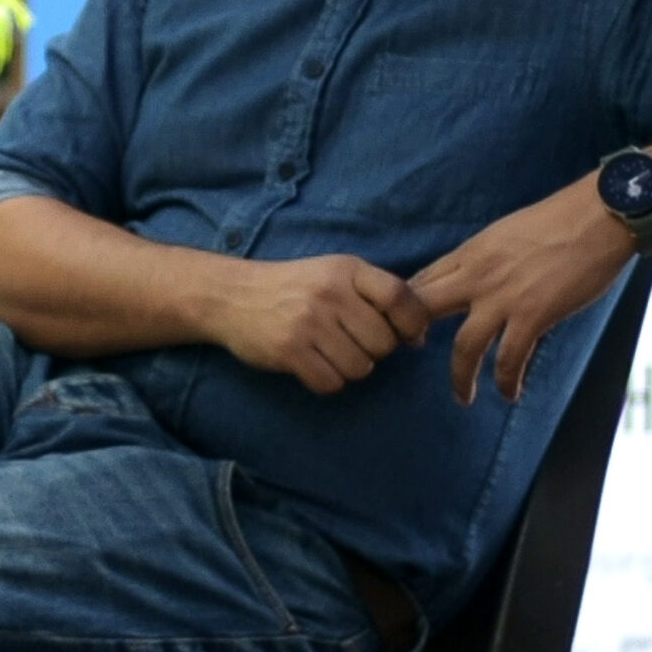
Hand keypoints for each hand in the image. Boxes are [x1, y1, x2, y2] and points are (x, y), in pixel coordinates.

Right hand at [210, 255, 431, 395]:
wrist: (231, 295)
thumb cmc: (293, 287)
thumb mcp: (334, 275)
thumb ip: (377, 296)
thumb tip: (419, 337)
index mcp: (346, 270)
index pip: (401, 298)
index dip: (413, 324)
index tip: (406, 336)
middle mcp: (329, 293)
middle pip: (383, 343)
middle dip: (374, 351)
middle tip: (350, 342)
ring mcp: (308, 322)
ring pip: (360, 368)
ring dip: (349, 368)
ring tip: (328, 351)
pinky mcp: (289, 350)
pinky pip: (331, 382)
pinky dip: (326, 380)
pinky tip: (311, 364)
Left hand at [410, 182, 637, 404]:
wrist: (600, 216)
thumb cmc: (560, 219)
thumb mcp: (505, 232)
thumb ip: (484, 258)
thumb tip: (474, 277)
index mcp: (469, 252)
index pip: (421, 281)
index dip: (407, 306)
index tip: (405, 324)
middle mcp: (477, 275)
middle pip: (425, 311)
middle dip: (412, 336)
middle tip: (415, 354)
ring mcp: (503, 298)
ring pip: (464, 347)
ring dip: (461, 377)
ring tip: (463, 397)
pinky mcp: (533, 316)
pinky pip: (511, 359)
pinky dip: (507, 381)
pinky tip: (510, 393)